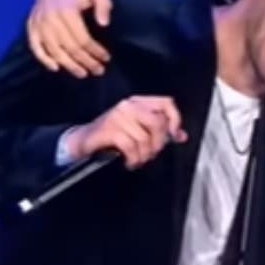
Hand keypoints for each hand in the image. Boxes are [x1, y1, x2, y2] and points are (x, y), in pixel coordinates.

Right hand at [27, 0, 112, 77]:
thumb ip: (104, 5)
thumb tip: (104, 24)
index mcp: (66, 10)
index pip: (82, 39)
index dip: (95, 51)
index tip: (106, 58)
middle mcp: (50, 18)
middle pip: (69, 48)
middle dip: (86, 62)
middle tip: (99, 71)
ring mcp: (39, 23)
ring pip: (54, 51)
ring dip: (69, 65)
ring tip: (83, 74)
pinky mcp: (31, 27)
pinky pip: (35, 46)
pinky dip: (44, 59)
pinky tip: (56, 68)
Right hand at [64, 96, 186, 168]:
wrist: (84, 141)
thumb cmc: (113, 136)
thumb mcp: (138, 130)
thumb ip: (160, 131)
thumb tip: (181, 136)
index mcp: (138, 103)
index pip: (165, 103)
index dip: (175, 119)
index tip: (174, 135)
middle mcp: (128, 106)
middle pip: (157, 123)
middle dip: (157, 144)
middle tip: (150, 154)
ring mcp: (117, 116)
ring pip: (144, 138)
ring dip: (144, 155)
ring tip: (138, 159)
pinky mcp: (108, 129)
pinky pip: (130, 146)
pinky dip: (133, 158)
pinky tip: (129, 161)